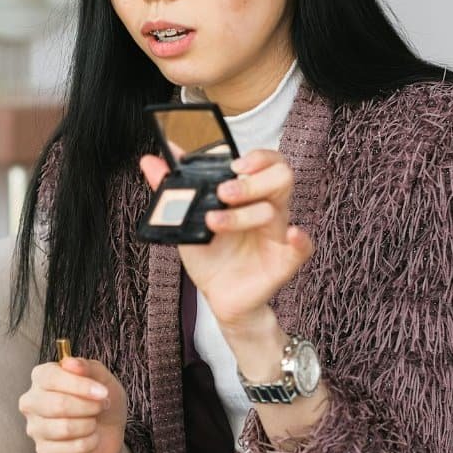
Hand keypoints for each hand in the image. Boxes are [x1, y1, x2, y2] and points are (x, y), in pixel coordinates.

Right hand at [18, 357, 127, 452]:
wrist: (108, 431)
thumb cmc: (101, 400)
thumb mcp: (103, 378)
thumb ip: (87, 367)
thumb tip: (69, 363)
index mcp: (41, 377)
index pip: (50, 378)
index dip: (80, 386)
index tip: (103, 392)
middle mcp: (31, 401)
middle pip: (57, 404)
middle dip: (88, 407)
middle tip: (102, 406)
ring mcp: (34, 427)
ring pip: (63, 428)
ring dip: (89, 426)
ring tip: (94, 422)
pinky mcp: (42, 450)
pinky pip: (64, 450)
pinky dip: (86, 445)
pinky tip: (91, 439)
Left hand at [140, 149, 313, 341]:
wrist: (217, 296)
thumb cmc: (209, 254)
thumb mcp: (186, 220)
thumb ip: (171, 189)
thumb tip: (150, 160)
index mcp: (250, 194)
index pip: (268, 162)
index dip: (257, 157)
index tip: (233, 163)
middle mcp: (268, 209)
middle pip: (281, 177)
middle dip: (250, 182)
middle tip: (222, 194)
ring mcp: (277, 234)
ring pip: (276, 209)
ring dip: (243, 214)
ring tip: (214, 222)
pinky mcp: (283, 261)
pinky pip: (303, 247)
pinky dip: (301, 238)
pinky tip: (291, 234)